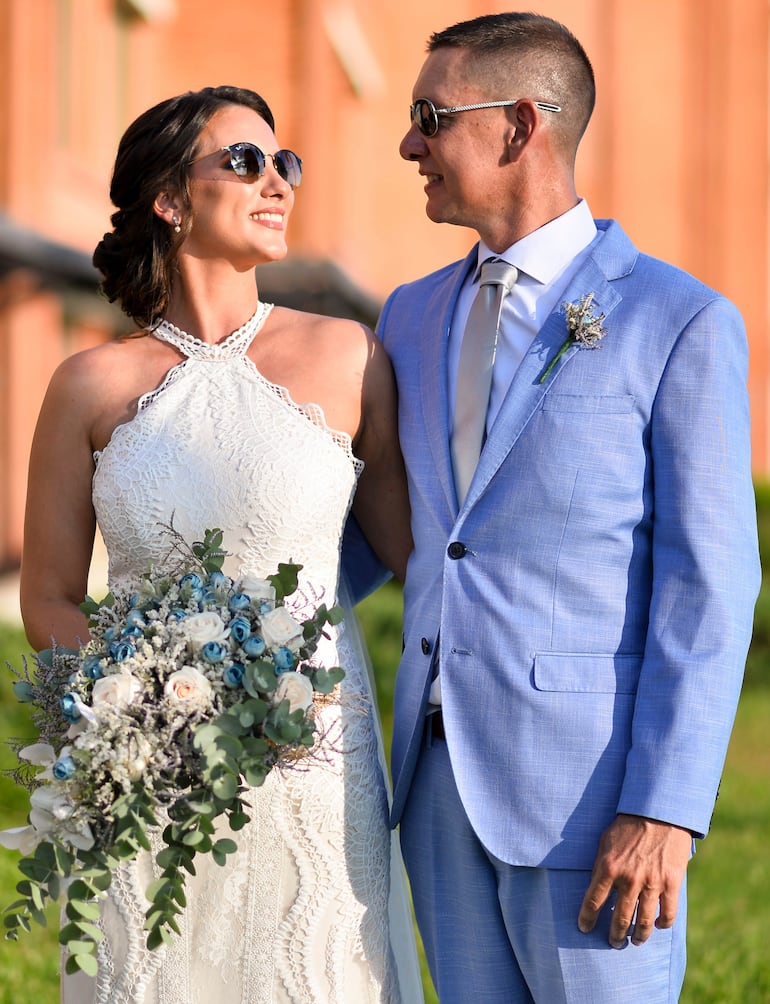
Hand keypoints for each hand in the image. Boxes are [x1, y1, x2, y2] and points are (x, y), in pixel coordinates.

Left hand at [578, 813, 691, 947]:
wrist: (659, 812)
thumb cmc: (628, 824)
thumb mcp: (605, 840)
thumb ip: (600, 864)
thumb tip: (594, 885)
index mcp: (608, 867)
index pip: (593, 901)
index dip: (587, 918)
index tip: (584, 928)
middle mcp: (629, 879)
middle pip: (619, 918)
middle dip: (614, 935)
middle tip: (613, 942)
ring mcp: (651, 883)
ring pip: (644, 922)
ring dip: (639, 936)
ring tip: (635, 941)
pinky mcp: (671, 883)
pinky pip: (668, 913)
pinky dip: (663, 924)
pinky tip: (659, 926)